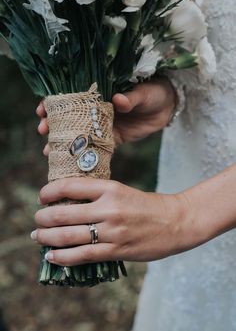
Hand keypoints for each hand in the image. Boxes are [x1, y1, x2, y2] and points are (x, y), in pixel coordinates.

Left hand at [31, 177, 208, 266]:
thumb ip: (98, 196)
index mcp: (110, 188)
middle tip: (37, 220)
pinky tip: (52, 256)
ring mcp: (112, 231)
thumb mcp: (122, 191)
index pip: (69, 186)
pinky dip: (63, 257)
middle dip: (43, 218)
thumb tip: (69, 203)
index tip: (42, 197)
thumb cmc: (147, 206)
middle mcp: (109, 208)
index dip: (49, 192)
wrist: (175, 221)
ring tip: (38, 237)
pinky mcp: (117, 250)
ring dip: (47, 238)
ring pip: (68, 236)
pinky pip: (83, 255)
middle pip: (63, 213)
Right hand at [36, 78, 175, 154]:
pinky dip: (83, 154)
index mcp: (100, 92)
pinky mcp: (113, 139)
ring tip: (48, 151)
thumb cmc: (154, 91)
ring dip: (63, 142)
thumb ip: (131, 97)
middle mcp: (97, 109)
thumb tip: (118, 100)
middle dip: (53, 124)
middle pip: (69, 117)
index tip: (42, 108)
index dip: (55, 102)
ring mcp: (103, 125)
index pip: (72, 96)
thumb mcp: (143, 92)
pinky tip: (71, 162)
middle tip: (43, 130)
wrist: (169, 107)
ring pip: (78, 134)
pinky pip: (95, 147)